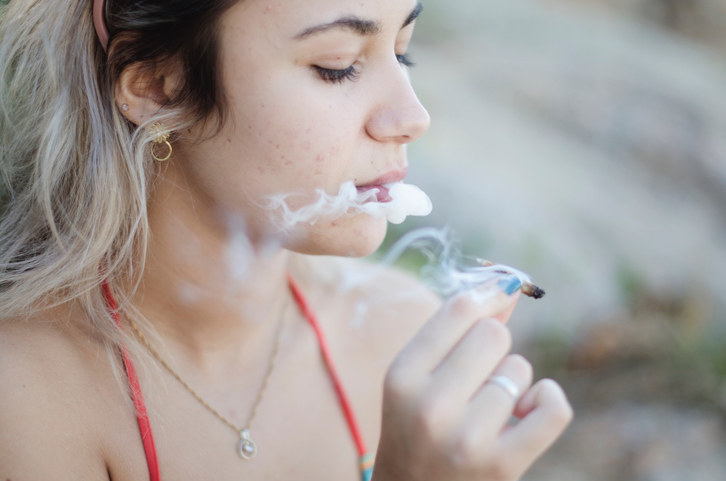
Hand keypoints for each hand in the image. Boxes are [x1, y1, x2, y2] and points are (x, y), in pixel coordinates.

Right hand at [373, 280, 571, 480]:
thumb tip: (506, 287)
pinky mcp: (502, 465)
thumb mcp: (417, 379)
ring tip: (486, 410)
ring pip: (519, 369)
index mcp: (402, 376)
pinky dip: (548, 400)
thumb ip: (455, 331)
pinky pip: (551, 407)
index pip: (459, 309)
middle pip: (493, 333)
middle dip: (493, 347)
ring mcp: (466, 438)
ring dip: (512, 383)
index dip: (489, 294)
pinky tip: (529, 409)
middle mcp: (429, 405)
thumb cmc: (417, 429)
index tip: (502, 291)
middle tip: (477, 376)